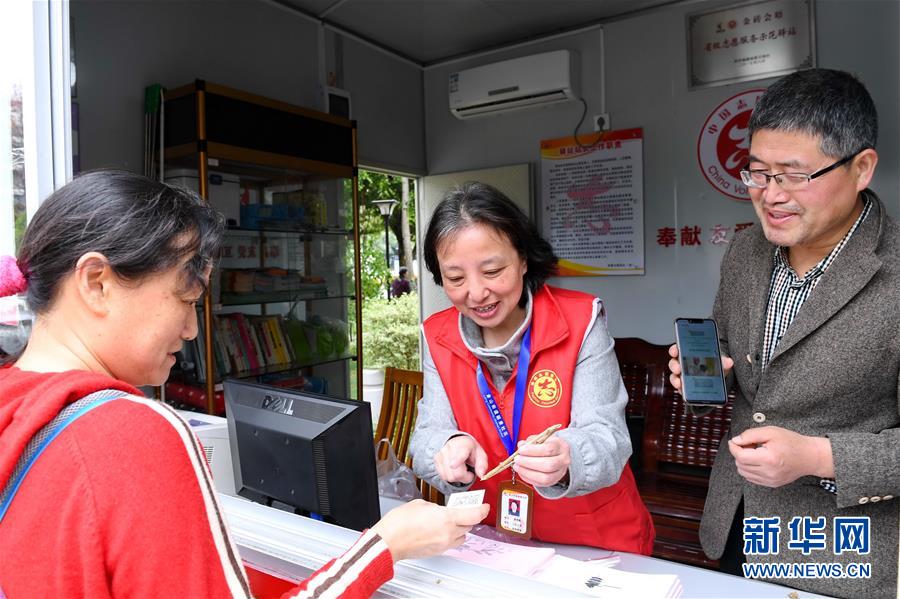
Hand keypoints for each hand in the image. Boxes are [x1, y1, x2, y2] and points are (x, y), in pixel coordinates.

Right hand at [371, 499, 488, 560]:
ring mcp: (443, 544)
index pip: (474, 515)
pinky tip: (440, 530)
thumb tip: (439, 509)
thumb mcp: (420, 504)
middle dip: (469, 516)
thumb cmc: (399, 523)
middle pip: (469, 525)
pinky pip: (451, 543)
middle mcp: (448, 533)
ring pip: (462, 536)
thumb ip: (435, 506)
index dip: (483, 509)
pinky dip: (451, 536)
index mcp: (446, 518)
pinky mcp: (437, 551)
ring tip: (452, 521)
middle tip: (464, 509)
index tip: (484, 505)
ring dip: (461, 528)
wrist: (388, 542)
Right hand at [434, 435, 487, 483]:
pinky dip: (450, 476)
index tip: (453, 465)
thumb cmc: (469, 449)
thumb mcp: (480, 454)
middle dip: (465, 477)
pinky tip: (453, 470)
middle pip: (456, 472)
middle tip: (468, 471)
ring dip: (457, 477)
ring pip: (449, 476)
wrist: (456, 441)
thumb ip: (482, 465)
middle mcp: (450, 447)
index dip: (457, 460)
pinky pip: (443, 476)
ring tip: (460, 469)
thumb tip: (482, 475)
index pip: (460, 453)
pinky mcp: (436, 460)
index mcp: (464, 444)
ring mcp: (441, 453)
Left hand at [512, 434, 570, 486]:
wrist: (557, 455)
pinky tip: (522, 471)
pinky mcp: (553, 481)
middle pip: (548, 465)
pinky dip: (527, 478)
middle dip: (529, 463)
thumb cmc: (548, 445)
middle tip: (517, 459)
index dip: (532, 451)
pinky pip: (540, 484)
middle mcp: (563, 460)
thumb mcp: (541, 439)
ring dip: (527, 472)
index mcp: (561, 446)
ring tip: (517, 466)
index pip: (548, 449)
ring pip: (545, 478)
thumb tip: (521, 445)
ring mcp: (560, 472)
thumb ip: (530, 441)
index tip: (521, 450)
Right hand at [668, 343, 733, 391]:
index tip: (675, 351)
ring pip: (674, 375)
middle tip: (679, 369)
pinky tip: (683, 389)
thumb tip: (729, 362)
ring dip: (675, 378)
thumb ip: (723, 361)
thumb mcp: (719, 363)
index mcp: (689, 354)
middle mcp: (683, 364)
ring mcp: (682, 375)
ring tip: (680, 382)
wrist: (716, 381)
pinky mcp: (683, 386)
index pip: (678, 349)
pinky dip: (680, 388)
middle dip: (674, 365)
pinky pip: (678, 387)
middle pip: (674, 362)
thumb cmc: (714, 367)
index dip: (675, 349)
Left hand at [728, 426, 834, 487]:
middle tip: (750, 444)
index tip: (734, 441)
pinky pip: (752, 478)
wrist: (810, 456)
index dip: (733, 447)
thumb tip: (735, 441)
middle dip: (740, 453)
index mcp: (768, 459)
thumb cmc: (792, 442)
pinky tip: (759, 461)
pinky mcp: (772, 484)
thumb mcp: (771, 432)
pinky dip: (750, 469)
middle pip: (740, 465)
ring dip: (744, 462)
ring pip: (744, 473)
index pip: (740, 457)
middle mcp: (769, 473)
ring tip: (755, 452)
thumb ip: (750, 435)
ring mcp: (770, 481)